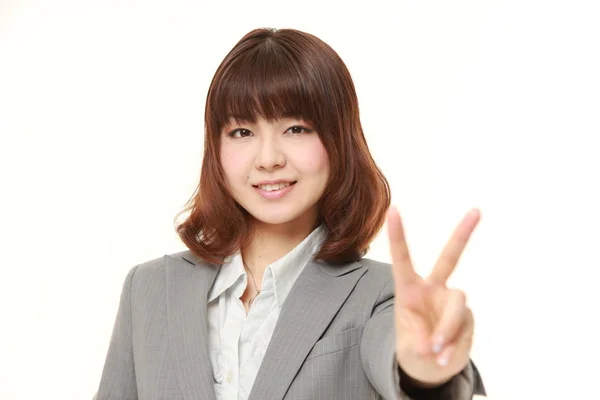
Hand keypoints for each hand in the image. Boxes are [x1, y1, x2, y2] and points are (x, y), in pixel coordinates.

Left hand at [387, 206, 480, 387]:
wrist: (430, 366)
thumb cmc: (413, 347)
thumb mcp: (407, 348)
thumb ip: (418, 345)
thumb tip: (433, 346)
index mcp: (409, 289)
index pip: (403, 259)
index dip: (398, 236)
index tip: (393, 210)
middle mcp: (433, 289)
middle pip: (450, 258)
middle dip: (463, 234)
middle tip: (476, 210)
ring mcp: (452, 301)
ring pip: (457, 305)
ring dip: (447, 330)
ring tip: (436, 353)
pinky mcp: (468, 317)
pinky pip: (464, 329)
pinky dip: (453, 347)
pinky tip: (442, 359)